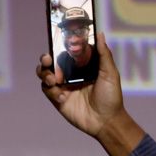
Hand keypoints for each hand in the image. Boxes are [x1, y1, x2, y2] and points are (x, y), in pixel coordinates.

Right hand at [37, 33, 141, 155]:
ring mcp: (62, 87)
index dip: (57, 46)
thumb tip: (99, 34)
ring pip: (44, 74)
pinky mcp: (57, 99)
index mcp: (80, 67)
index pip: (64, 52)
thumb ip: (103, 54)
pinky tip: (63, 97)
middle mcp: (70, 75)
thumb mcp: (110, 74)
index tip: (53, 40)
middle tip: (47, 59)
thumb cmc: (111, 97)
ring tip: (54, 80)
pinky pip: (47, 90)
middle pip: (50, 62)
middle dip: (45, 58)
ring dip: (44, 74)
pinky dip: (52, 91)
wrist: (107, 121)